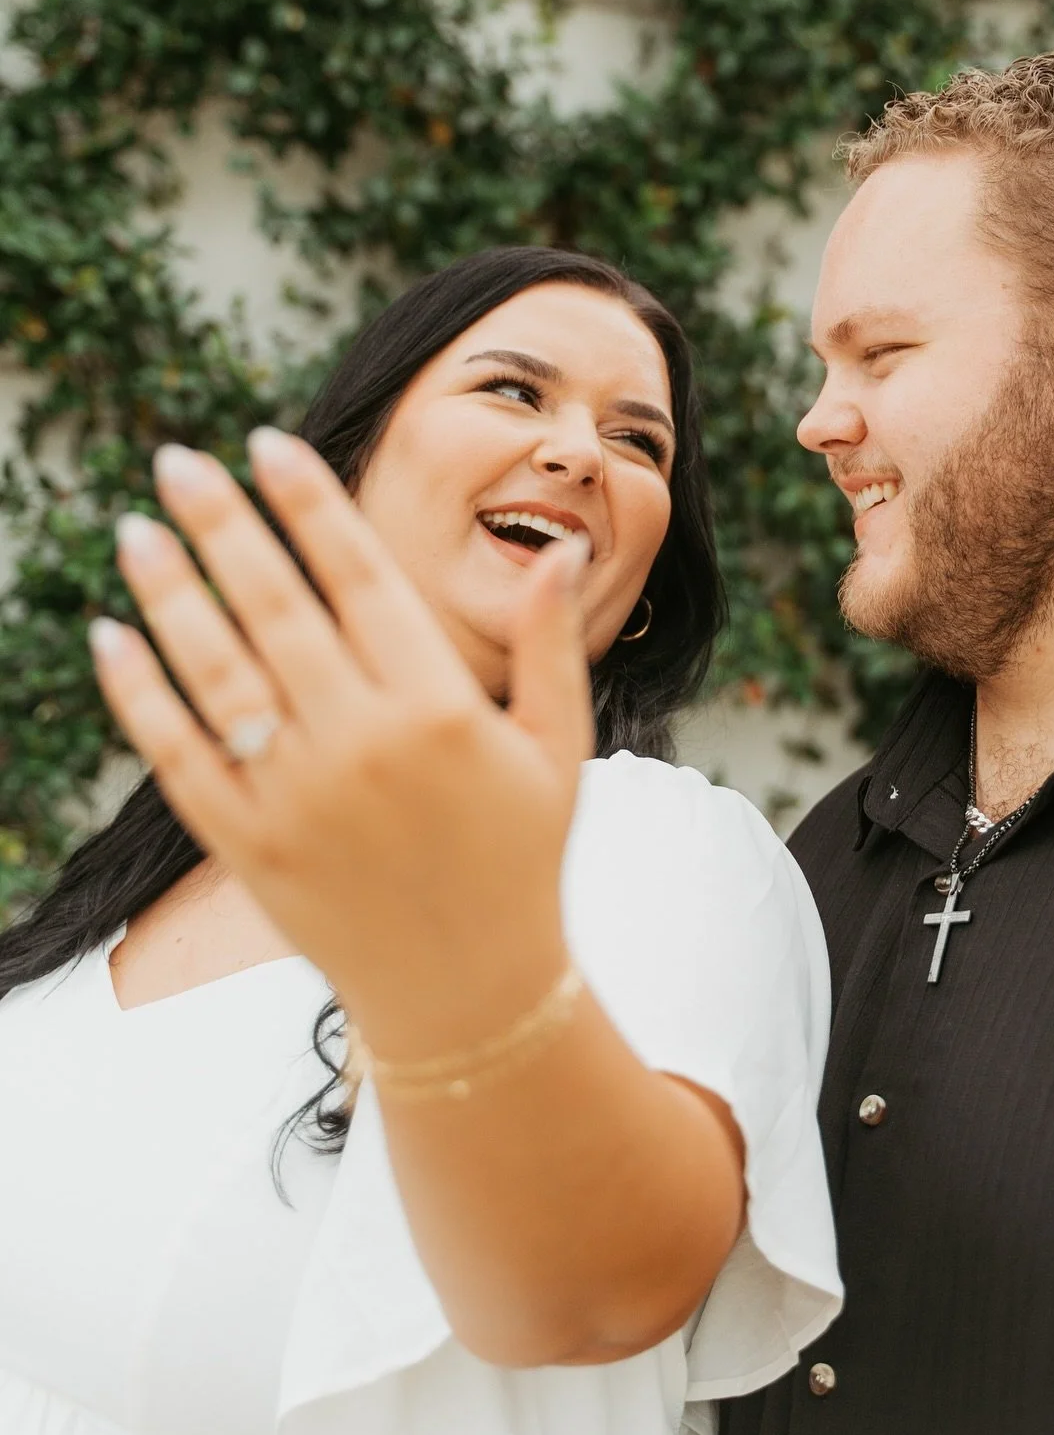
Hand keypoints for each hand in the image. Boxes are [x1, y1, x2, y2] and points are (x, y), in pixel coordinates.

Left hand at [91, 430, 593, 1028]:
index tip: (268, 442)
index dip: (310, 504)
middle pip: (274, 606)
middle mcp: (362, 744)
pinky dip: (139, 694)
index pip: (361, 577)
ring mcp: (298, 797)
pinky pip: (178, 755)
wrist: (469, 992)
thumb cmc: (520, 860)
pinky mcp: (248, 847)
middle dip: (222, 523)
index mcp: (439, 709)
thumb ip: (550, 645)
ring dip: (168, 593)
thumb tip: (560, 549)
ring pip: (215, 672)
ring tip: (135, 531)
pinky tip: (112, 636)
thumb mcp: (558, 748)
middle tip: (177, 460)